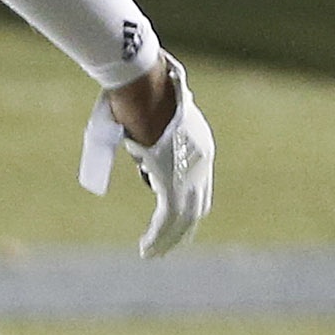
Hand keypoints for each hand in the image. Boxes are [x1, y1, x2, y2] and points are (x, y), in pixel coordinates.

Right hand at [79, 55, 212, 256]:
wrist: (140, 80)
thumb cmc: (132, 92)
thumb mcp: (142, 120)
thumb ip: (142, 144)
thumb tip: (140, 160)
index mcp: (197, 143)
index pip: (198, 184)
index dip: (186, 206)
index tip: (171, 222)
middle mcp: (201, 160)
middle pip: (198, 205)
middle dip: (182, 229)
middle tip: (165, 246)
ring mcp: (189, 170)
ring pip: (185, 218)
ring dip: (168, 240)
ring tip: (151, 254)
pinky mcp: (173, 180)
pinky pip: (168, 219)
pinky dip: (158, 238)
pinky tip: (145, 251)